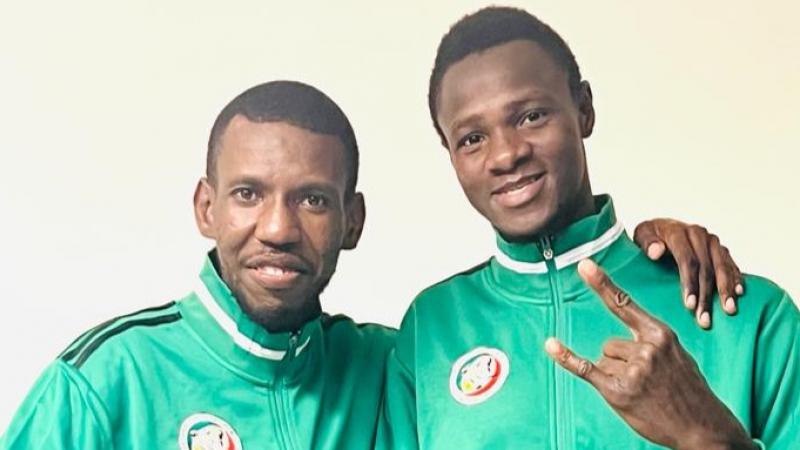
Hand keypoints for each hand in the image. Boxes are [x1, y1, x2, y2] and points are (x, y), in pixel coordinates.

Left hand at [544, 259, 754, 449]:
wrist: (703, 427)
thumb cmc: (688, 391)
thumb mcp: (677, 355)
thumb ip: (650, 341)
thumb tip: (616, 342)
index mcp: (660, 334)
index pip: (624, 304)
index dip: (602, 284)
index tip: (584, 265)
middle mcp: (646, 348)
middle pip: (610, 344)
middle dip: (621, 362)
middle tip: (647, 383)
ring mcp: (633, 370)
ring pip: (604, 360)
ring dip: (616, 376)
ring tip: (643, 392)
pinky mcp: (618, 391)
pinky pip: (586, 368)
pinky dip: (567, 358)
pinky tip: (551, 345)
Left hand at [633, 219, 743, 328]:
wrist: (661, 227)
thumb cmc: (650, 237)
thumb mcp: (642, 235)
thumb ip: (647, 243)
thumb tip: (656, 252)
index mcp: (679, 232)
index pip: (688, 260)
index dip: (690, 283)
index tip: (690, 305)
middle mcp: (699, 235)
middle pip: (707, 268)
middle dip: (707, 295)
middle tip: (705, 318)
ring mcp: (712, 242)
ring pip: (723, 267)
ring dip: (726, 290)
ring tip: (729, 310)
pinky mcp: (721, 250)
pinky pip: (732, 265)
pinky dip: (736, 279)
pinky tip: (739, 294)